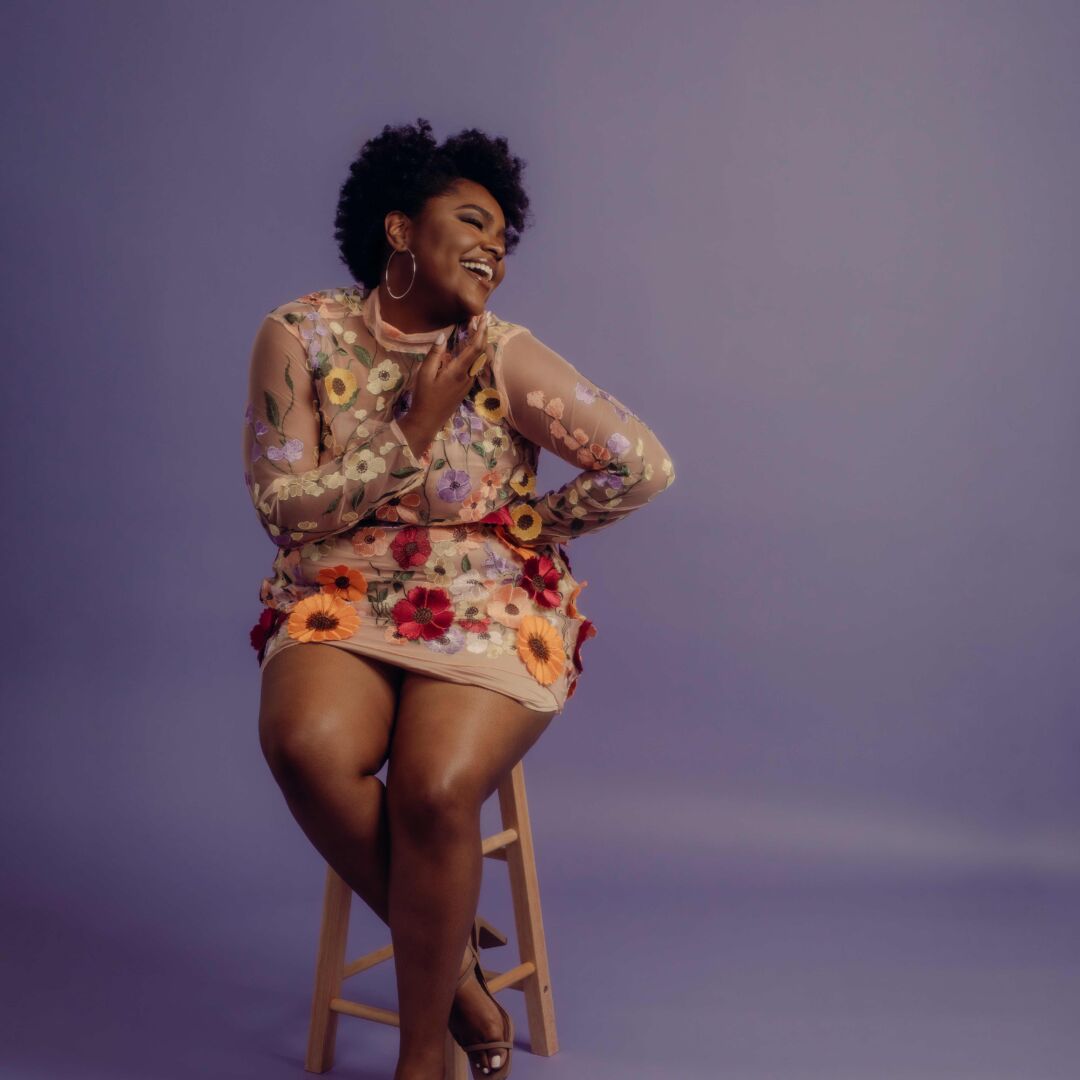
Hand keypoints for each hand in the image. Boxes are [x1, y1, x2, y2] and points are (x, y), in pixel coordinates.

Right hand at [397, 312, 489, 457]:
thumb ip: (435, 354)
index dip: (481, 331)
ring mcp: (468, 383)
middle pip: (481, 352)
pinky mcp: (466, 387)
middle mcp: (468, 376)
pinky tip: (470, 348)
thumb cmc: (424, 396)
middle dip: (484, 334)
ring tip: (477, 329)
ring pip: (480, 360)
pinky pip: (475, 366)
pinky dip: (476, 354)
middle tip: (483, 319)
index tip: (483, 318)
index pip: (475, 348)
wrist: (428, 420)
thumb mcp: (425, 373)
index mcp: (458, 371)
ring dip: (480, 343)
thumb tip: (443, 336)